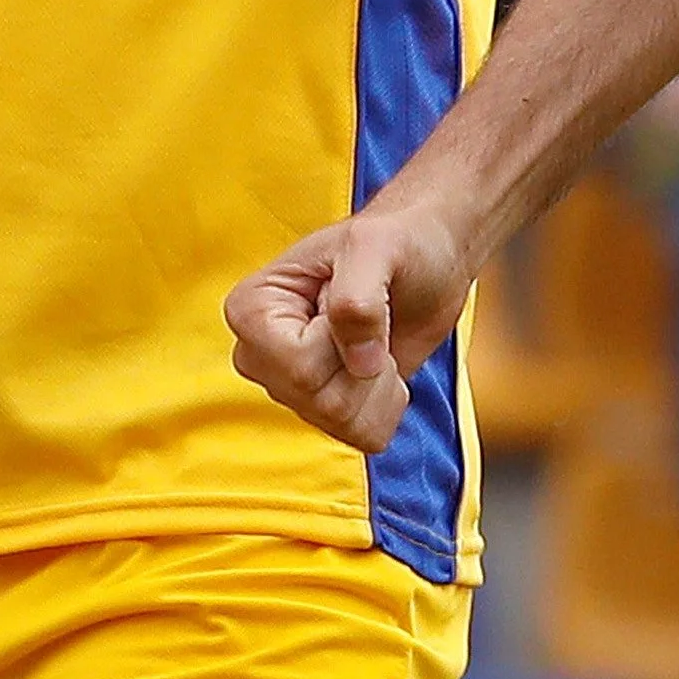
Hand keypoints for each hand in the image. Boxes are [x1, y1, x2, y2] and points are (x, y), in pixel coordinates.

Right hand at [227, 195, 484, 449]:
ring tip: (375, 340)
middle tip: (369, 320)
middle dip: (364, 366)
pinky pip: (362, 437)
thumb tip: (361, 365)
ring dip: (378, 385)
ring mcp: (291, 387)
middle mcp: (261, 354)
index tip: (347, 297)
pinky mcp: (326, 410)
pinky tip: (381, 366)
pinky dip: (387, 405)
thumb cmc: (396, 242)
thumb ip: (357, 299)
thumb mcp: (376, 249)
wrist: (425, 260)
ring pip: (341, 422)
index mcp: (252, 309)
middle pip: (318, 400)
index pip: (297, 364)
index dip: (341, 339)